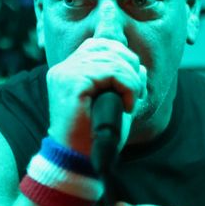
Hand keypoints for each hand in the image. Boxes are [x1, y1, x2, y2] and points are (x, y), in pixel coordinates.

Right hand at [46, 38, 146, 154]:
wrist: (76, 160)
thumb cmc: (93, 138)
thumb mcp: (112, 105)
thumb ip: (123, 83)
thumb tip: (140, 66)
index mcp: (69, 71)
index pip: (100, 45)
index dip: (123, 59)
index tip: (131, 88)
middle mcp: (64, 68)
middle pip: (109, 47)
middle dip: (131, 68)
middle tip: (135, 95)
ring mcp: (66, 73)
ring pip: (113, 58)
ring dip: (131, 80)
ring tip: (131, 102)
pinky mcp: (72, 82)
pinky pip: (111, 71)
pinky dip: (127, 86)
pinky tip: (127, 105)